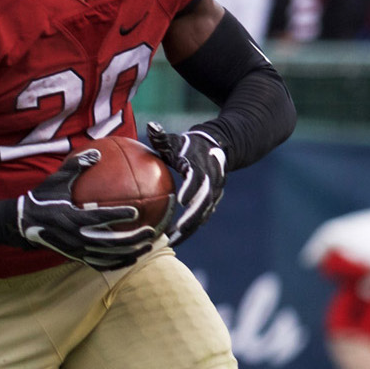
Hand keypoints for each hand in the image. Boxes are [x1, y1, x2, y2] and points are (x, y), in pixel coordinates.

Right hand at [15, 149, 158, 270]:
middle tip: (151, 231)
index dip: (118, 215)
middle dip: (133, 238)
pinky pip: (100, 264)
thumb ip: (77, 165)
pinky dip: (117, 263)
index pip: (98, 218)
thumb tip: (98, 152)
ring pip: (108, 255)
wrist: (23, 223)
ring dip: (130, 252)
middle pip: (109, 242)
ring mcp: (75, 250)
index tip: (136, 211)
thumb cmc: (42, 198)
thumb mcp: (56, 180)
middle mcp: (74, 237)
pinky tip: (132, 258)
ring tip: (148, 245)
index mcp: (70, 217)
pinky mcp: (75, 257)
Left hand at [144, 123, 227, 243]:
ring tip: (171, 243)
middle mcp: (212, 182)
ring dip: (189, 229)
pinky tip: (173, 240)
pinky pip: (201, 217)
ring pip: (203, 214)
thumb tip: (151, 125)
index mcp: (202, 166)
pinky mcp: (211, 201)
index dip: (192, 188)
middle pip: (204, 203)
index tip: (182, 200)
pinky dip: (189, 229)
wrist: (218, 148)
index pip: (199, 178)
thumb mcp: (176, 141)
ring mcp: (214, 193)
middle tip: (175, 232)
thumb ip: (162, 137)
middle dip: (191, 218)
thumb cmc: (189, 145)